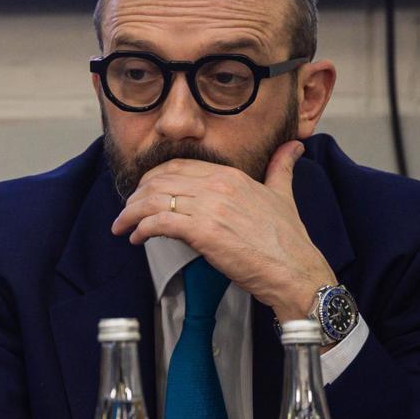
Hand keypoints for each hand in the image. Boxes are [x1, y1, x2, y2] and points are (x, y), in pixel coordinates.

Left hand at [111, 142, 330, 319]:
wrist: (296, 271)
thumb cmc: (288, 241)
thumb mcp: (283, 195)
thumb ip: (281, 168)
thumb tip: (294, 147)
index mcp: (231, 176)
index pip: (177, 166)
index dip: (153, 178)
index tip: (143, 192)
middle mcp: (218, 186)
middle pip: (159, 181)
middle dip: (136, 196)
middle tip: (128, 211)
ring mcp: (209, 208)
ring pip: (154, 200)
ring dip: (131, 213)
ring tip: (123, 226)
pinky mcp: (203, 233)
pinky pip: (158, 222)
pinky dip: (141, 228)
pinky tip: (137, 237)